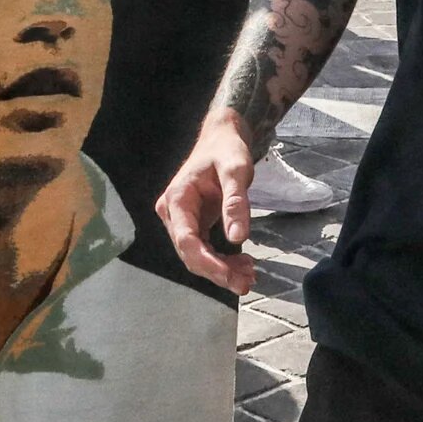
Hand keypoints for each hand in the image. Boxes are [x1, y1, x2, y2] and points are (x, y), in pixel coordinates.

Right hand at [156, 115, 257, 292]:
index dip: (207, 263)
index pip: (186, 240)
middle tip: (247, 282)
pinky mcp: (192, 224)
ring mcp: (180, 220)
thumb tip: (238, 238)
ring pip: (196, 255)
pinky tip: (242, 263)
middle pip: (190, 253)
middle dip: (218, 271)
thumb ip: (235, 203)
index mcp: (177, 200)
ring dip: (221, 269)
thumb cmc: (227, 150)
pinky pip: (203, 249)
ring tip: (250, 274)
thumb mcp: (236, 171)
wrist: (222, 138)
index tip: (230, 277)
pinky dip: (222, 260)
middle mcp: (172, 213)